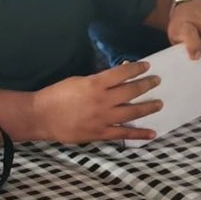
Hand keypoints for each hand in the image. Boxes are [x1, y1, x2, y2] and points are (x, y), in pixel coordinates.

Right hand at [27, 63, 161, 143]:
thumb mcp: (78, 80)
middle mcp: (102, 101)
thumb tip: (118, 75)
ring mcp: (103, 119)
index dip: (137, 68)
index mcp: (95, 84)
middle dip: (147, 85)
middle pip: (131, 91)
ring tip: (159, 103)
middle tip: (157, 81)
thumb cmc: (57, 95)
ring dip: (148, 107)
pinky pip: (123, 134)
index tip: (147, 65)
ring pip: (132, 112)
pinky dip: (139, 134)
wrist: (41, 116)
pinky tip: (152, 133)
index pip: (122, 73)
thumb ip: (99, 80)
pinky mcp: (100, 134)